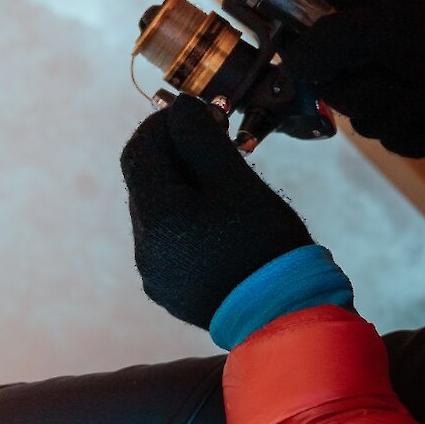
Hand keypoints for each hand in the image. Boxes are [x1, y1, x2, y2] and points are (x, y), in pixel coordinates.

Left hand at [120, 97, 312, 329]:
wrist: (285, 316)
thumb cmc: (266, 244)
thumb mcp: (237, 182)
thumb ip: (201, 140)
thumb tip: (180, 107)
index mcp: (157, 216)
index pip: (139, 150)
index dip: (163, 124)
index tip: (201, 115)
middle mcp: (145, 246)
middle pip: (144, 181)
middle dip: (173, 153)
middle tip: (215, 139)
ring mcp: (154, 273)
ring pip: (155, 211)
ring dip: (178, 187)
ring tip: (221, 180)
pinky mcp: (168, 290)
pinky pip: (166, 241)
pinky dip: (183, 219)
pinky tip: (217, 218)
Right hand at [280, 0, 424, 158]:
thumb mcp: (383, 26)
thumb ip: (329, 41)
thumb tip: (290, 64)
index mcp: (357, 10)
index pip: (305, 37)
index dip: (311, 61)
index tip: (331, 72)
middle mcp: (369, 47)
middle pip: (335, 91)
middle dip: (372, 95)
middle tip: (403, 81)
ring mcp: (393, 84)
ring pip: (366, 121)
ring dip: (404, 114)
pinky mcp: (416, 116)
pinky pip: (398, 140)